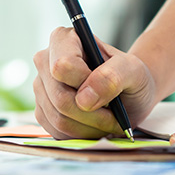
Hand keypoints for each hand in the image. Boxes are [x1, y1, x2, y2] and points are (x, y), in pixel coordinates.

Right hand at [32, 27, 157, 138]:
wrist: (129, 93)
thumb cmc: (130, 76)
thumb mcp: (133, 70)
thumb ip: (113, 76)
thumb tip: (83, 99)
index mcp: (64, 39)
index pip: (62, 66)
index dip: (85, 83)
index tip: (107, 88)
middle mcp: (46, 61)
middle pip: (60, 98)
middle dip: (92, 114)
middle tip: (114, 116)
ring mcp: (41, 87)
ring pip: (58, 119)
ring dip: (89, 127)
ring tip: (108, 120)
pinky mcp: (42, 111)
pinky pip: (56, 132)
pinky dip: (81, 135)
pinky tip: (95, 126)